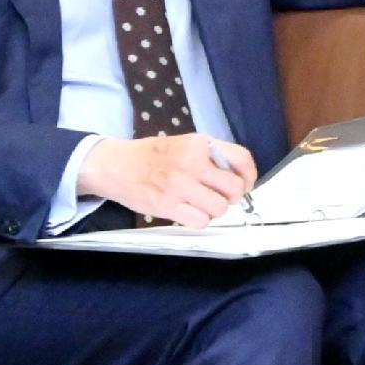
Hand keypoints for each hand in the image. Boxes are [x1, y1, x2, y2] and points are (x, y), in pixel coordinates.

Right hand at [79, 132, 254, 225]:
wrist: (115, 165)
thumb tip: (239, 174)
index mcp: (198, 144)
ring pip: (220, 208)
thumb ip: (211, 155)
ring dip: (215, 210)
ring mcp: (179, 186)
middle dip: (232, 196)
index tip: (245, 183)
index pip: (241, 159)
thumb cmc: (152, 155)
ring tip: (202, 203)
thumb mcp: (185, 143)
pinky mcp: (168, 206)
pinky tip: (190, 211)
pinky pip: (201, 221)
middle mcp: (191, 163)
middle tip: (220, 195)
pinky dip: (200, 220)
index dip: (249, 175)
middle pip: (234, 188)